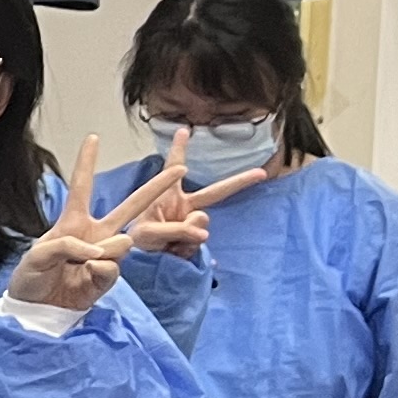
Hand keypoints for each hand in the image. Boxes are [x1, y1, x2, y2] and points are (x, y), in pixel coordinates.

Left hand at [8, 136, 223, 311]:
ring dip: (107, 250)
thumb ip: (65, 245)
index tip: (93, 137)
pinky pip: (114, 267)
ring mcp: (105, 255)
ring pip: (124, 242)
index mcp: (73, 222)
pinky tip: (87, 276)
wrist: (35, 309)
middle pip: (131, 206)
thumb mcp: (37, 255)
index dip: (86, 163)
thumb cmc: (30, 277)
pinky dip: (100, 271)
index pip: (82, 187)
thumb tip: (100, 251)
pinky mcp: (108, 276)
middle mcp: (95, 234)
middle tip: (181, 166)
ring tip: (85, 262)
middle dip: (156, 187)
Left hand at [126, 129, 271, 261]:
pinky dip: (185, 253)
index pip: (172, 169)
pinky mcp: (197, 244)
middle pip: (216, 192)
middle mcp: (184, 207)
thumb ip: (174, 229)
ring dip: (183, 237)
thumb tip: (204, 232)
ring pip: (202, 227)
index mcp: (167, 196)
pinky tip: (173, 255)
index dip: (179, 150)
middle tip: (261, 173)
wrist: (138, 268)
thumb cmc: (135, 243)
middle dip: (240, 182)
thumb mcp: (146, 233)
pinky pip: (199, 247)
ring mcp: (193, 226)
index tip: (183, 129)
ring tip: (164, 245)